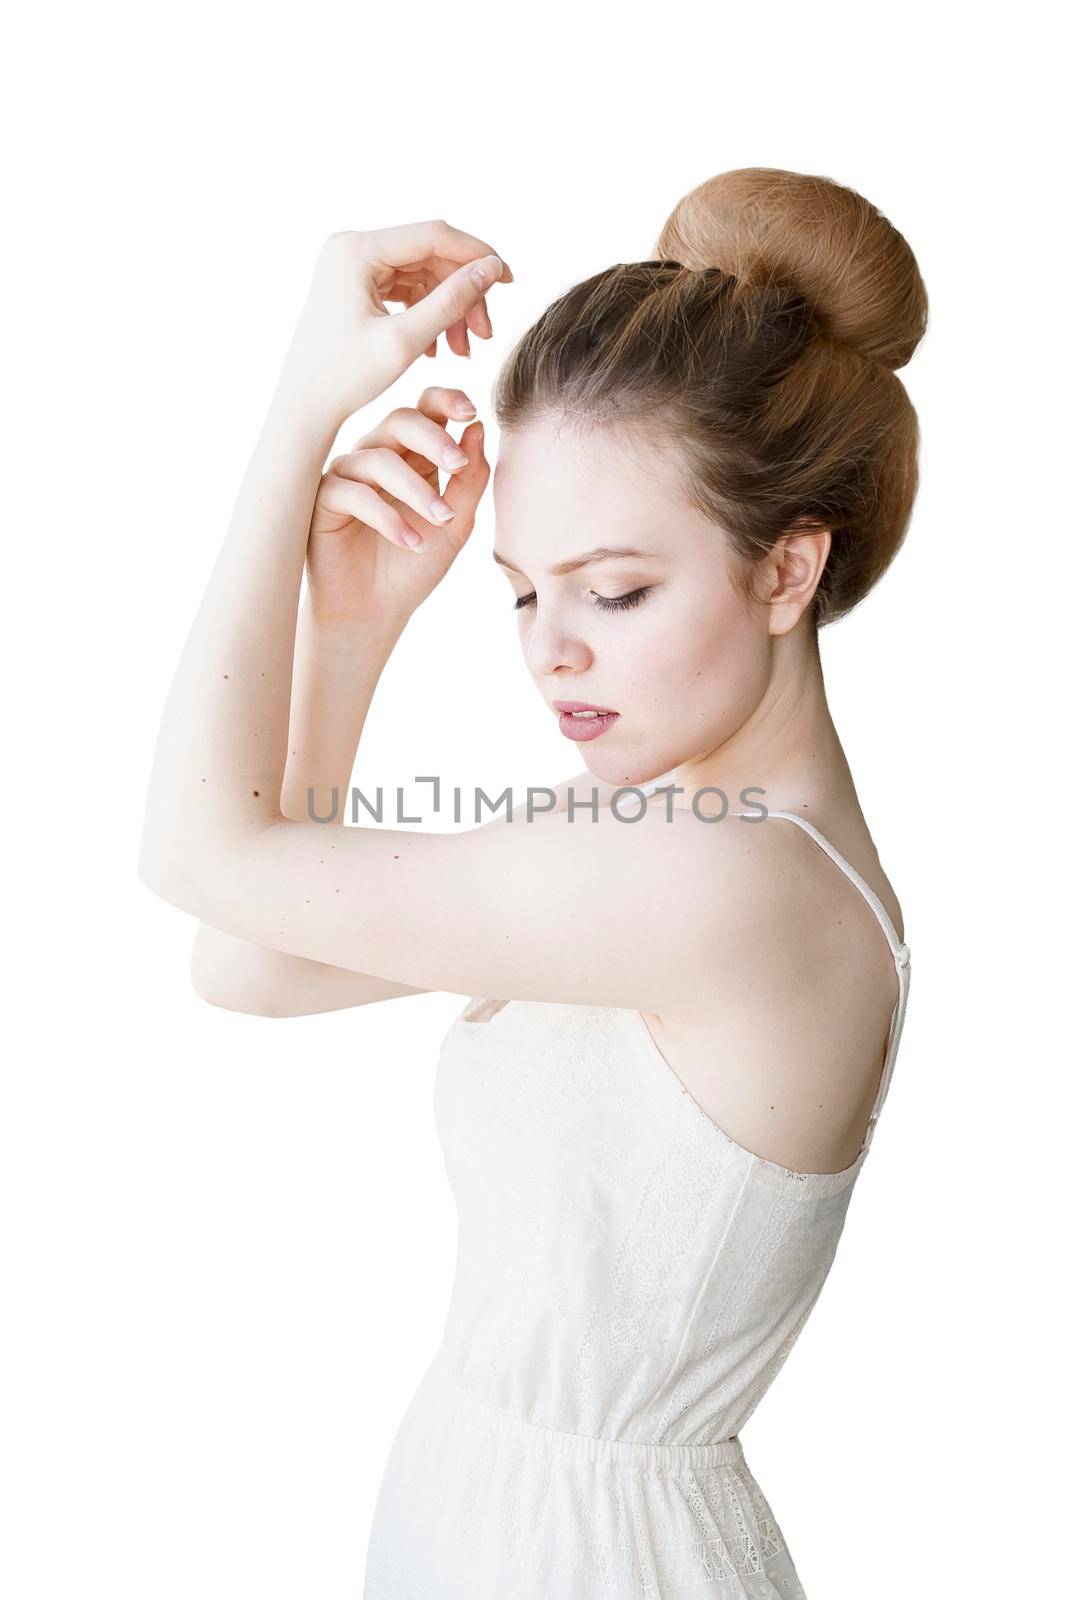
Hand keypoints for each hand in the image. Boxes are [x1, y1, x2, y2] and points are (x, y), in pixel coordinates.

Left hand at [278, 220, 513, 431]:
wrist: (303, 407)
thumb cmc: (345, 378)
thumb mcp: (405, 341)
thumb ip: (452, 301)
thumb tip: (492, 268)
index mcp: (356, 250)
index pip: (433, 236)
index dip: (477, 255)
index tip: (508, 280)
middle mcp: (351, 247)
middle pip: (429, 256)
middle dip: (462, 293)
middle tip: (485, 334)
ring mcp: (352, 264)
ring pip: (421, 275)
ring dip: (448, 309)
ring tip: (462, 350)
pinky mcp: (355, 284)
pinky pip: (405, 289)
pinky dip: (427, 314)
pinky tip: (437, 348)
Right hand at [305, 385, 490, 629]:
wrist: (376, 612)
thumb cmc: (413, 567)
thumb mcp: (454, 525)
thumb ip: (470, 480)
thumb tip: (479, 428)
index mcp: (411, 456)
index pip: (425, 410)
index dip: (446, 402)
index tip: (472, 413)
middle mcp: (377, 456)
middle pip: (401, 421)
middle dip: (434, 439)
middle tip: (458, 465)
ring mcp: (347, 475)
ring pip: (380, 459)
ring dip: (417, 490)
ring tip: (441, 522)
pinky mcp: (321, 500)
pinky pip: (354, 493)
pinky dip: (388, 517)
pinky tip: (412, 542)